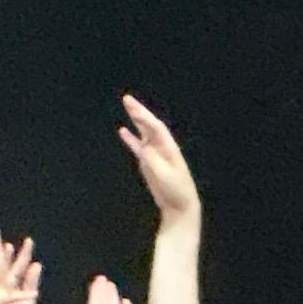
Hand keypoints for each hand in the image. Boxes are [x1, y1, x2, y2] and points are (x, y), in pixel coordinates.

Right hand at [0, 225, 42, 303]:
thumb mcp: (28, 300)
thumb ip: (31, 282)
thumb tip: (36, 264)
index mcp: (9, 285)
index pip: (14, 265)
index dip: (19, 253)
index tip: (24, 241)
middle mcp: (1, 285)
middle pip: (0, 262)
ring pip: (1, 271)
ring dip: (6, 258)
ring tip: (6, 244)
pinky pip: (14, 295)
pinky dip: (24, 294)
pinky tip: (33, 292)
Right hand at [117, 94, 200, 219]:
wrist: (179, 204)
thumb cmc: (175, 190)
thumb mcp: (164, 176)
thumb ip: (153, 161)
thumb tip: (143, 147)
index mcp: (168, 148)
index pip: (155, 128)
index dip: (144, 119)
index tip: (133, 110)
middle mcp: (162, 147)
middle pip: (149, 125)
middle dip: (139, 112)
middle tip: (127, 99)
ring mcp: (155, 153)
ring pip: (144, 132)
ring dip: (135, 120)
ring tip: (127, 107)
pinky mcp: (149, 162)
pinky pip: (138, 146)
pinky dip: (131, 138)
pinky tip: (123, 130)